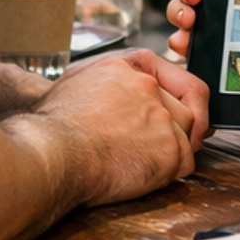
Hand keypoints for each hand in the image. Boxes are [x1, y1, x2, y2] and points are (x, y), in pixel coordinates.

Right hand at [33, 49, 206, 204]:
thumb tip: (116, 91)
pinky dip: (170, 172)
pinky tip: (144, 173)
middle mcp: (148, 86)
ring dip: (170, 151)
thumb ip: (107, 80)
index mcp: (128, 66)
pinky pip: (185, 162)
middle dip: (175, 130)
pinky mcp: (168, 149)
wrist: (52, 153)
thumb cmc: (55, 125)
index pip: (173, 75)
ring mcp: (161, 117)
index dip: (184, 96)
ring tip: (140, 161)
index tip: (187, 110)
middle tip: (161, 146)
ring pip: (186, 135)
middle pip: (184, 108)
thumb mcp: (76, 81)